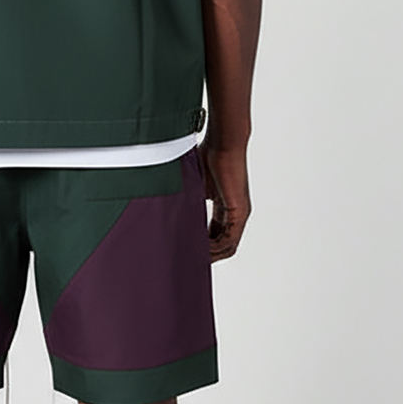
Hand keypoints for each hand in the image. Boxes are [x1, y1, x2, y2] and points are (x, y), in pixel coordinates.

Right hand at [197, 141, 250, 260]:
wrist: (223, 143)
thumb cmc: (208, 155)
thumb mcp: (192, 183)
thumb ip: (185, 197)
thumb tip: (162, 204)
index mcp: (224, 206)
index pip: (214, 233)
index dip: (202, 244)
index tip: (187, 248)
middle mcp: (234, 213)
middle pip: (221, 244)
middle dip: (206, 253)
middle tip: (188, 260)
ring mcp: (239, 214)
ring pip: (226, 246)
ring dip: (210, 254)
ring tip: (192, 258)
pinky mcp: (240, 213)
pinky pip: (229, 241)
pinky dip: (215, 248)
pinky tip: (201, 250)